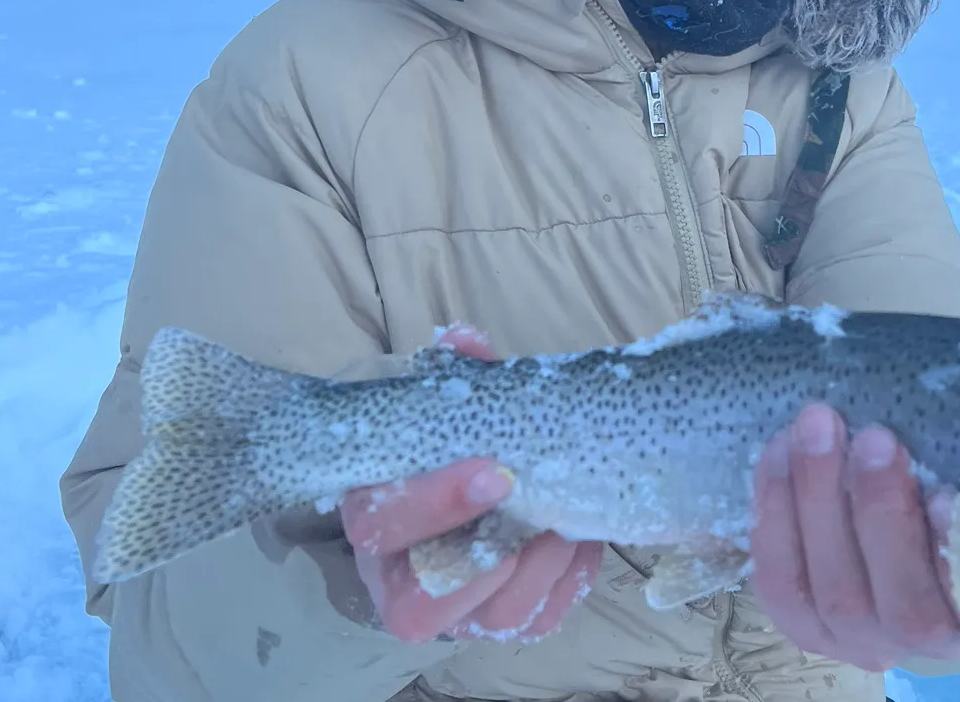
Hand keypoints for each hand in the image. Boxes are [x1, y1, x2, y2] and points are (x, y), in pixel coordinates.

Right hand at [340, 325, 601, 643]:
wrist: (477, 470)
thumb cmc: (453, 439)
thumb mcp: (448, 402)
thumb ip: (455, 373)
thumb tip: (464, 339)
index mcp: (375, 516)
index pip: (380, 528)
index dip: (436, 505)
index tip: (497, 471)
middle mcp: (404, 577)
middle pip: (422, 605)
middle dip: (490, 560)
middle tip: (541, 513)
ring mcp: (456, 608)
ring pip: (492, 619)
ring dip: (541, 569)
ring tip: (572, 521)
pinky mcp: (503, 618)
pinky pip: (538, 620)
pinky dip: (569, 582)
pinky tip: (584, 539)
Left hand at [751, 403, 959, 672]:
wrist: (879, 501)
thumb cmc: (948, 476)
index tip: (947, 500)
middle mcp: (932, 640)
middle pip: (909, 609)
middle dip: (883, 515)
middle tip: (875, 439)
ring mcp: (864, 639)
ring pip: (838, 593)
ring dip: (822, 500)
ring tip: (817, 427)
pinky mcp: (804, 624)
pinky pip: (782, 582)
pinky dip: (777, 512)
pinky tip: (780, 451)